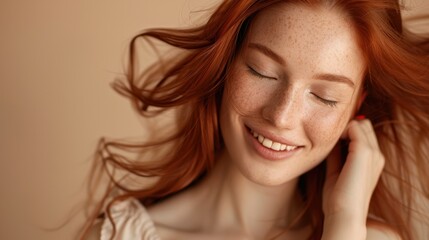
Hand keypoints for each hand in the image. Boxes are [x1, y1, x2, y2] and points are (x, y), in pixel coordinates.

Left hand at [322, 119, 384, 238]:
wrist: (344, 214)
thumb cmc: (338, 198)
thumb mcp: (336, 172)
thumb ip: (336, 156)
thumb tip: (330, 142)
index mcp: (373, 161)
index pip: (363, 133)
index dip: (346, 132)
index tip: (331, 143)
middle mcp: (377, 155)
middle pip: (363, 125)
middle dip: (346, 128)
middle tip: (330, 142)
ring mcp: (373, 153)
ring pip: (359, 123)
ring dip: (343, 128)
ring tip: (331, 144)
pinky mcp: (364, 151)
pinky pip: (354, 127)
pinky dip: (341, 130)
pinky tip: (332, 143)